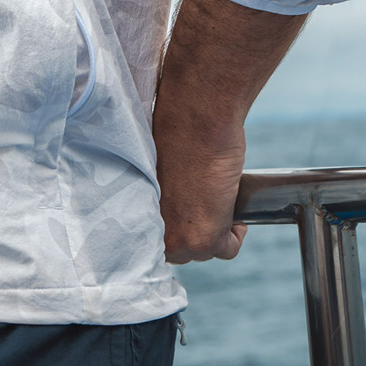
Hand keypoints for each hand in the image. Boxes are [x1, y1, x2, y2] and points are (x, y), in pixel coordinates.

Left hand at [151, 0, 306, 263]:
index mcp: (130, 204)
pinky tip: (232, 204)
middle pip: (178, 247)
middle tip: (205, 203)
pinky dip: (236, 232)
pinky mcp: (203, 238)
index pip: (147, 234)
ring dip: (215, 230)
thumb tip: (168, 193)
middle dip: (194, 230)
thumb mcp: (154, 163)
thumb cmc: (174, 128)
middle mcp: (147, 225)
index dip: (171, 222)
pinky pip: (227, 249)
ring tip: (217, 197)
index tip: (183, 209)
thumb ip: (156, 186)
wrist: (195, 115)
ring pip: (203, 250)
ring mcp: (175, 237)